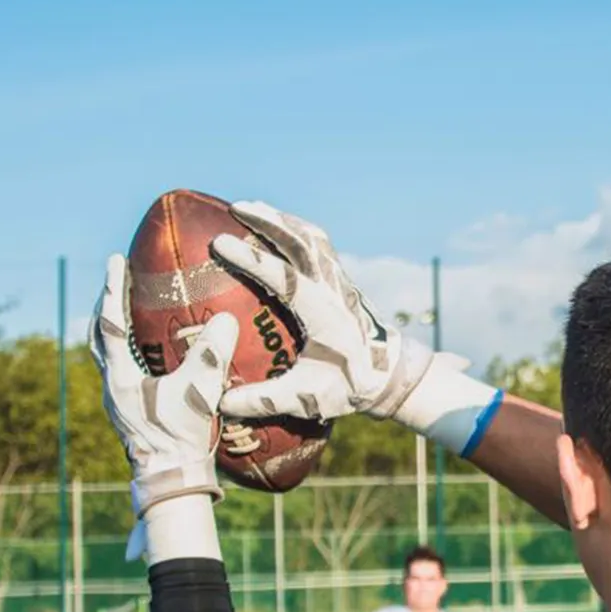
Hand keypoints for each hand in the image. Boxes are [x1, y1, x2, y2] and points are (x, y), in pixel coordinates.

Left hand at [89, 254, 237, 517]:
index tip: (116, 260)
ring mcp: (116, 400)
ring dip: (110, 328)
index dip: (113, 289)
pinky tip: (144, 349)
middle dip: (104, 305)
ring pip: (103, 354)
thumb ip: (210, 356)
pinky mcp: (126, 411)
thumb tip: (225, 318)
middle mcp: (112, 385)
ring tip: (124, 309)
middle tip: (116, 280)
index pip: (111, 323)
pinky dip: (124, 350)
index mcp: (121, 377)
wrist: (170, 479)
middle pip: (96, 336)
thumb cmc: (181, 438)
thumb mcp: (199, 393)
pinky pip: (117, 369)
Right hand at [210, 202, 500, 452]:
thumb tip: (222, 403)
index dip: (252, 259)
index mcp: (322, 312)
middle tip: (235, 208)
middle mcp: (332, 289)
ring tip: (249, 209)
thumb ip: (266, 400)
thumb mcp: (307, 397)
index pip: (285, 277)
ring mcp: (339, 281)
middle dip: (268, 221)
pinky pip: (318, 244)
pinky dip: (296, 229)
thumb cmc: (350, 387)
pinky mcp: (340, 280)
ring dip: (281, 220)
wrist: (390, 375)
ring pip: (311, 237)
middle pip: (301, 242)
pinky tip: (276, 226)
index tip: (220, 244)